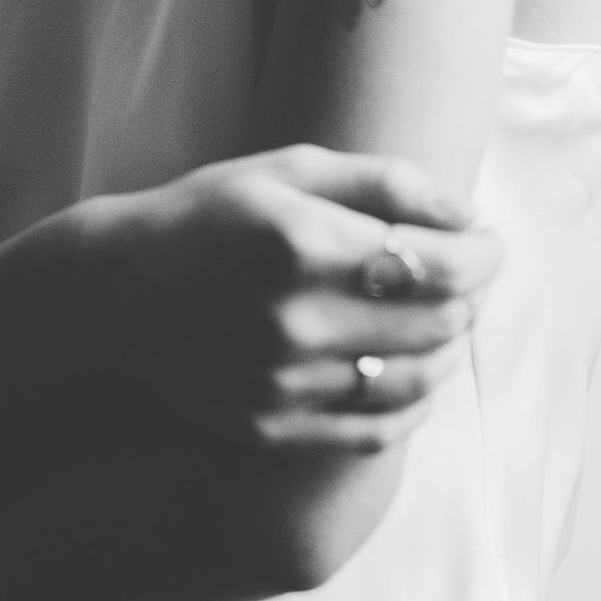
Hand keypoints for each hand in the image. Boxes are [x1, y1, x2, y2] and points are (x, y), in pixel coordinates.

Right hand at [89, 143, 500, 452]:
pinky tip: (411, 376)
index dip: (485, 255)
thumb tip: (467, 217)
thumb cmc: (209, 217)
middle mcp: (296, 321)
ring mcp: (283, 383)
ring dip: (448, 351)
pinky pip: (376, 430)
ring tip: (441, 324)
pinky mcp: (271, 428)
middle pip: (440, 324)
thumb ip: (384, 182)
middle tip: (462, 279)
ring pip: (418, 382)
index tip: (488, 245)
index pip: (443, 265)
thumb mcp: (288, 170)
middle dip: (469, 298)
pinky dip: (413, 406)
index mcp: (304, 245)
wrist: (113, 296)